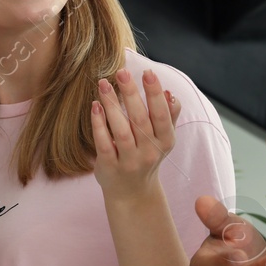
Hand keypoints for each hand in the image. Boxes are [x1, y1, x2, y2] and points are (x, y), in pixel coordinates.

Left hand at [90, 68, 180, 202]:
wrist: (132, 193)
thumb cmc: (147, 156)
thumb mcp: (163, 138)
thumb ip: (169, 115)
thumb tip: (170, 93)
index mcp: (165, 141)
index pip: (161, 114)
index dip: (155, 94)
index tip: (147, 72)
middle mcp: (149, 152)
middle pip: (140, 120)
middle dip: (131, 94)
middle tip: (121, 72)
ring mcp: (130, 161)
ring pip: (121, 130)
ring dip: (112, 106)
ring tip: (103, 84)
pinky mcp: (110, 167)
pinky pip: (104, 143)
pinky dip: (99, 125)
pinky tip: (95, 106)